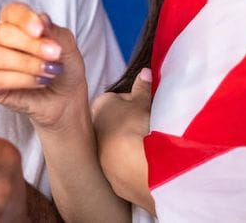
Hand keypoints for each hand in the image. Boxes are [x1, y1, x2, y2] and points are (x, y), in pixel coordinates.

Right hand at [0, 2, 87, 130]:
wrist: (66, 99)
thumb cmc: (63, 68)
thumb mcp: (66, 46)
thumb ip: (54, 32)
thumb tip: (42, 19)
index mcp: (14, 24)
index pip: (11, 12)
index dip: (24, 19)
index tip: (40, 30)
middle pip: (3, 33)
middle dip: (30, 44)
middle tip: (54, 54)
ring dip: (27, 64)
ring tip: (50, 71)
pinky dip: (22, 80)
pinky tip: (40, 81)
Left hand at [91, 69, 154, 211]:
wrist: (132, 163)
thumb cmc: (136, 123)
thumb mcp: (143, 101)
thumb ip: (143, 87)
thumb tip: (145, 72)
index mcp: (100, 104)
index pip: (118, 99)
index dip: (136, 103)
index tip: (148, 108)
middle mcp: (94, 126)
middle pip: (117, 120)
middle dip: (132, 122)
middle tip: (150, 125)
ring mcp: (100, 151)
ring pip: (119, 142)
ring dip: (133, 143)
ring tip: (150, 145)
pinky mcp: (109, 173)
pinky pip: (125, 162)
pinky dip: (134, 161)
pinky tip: (146, 162)